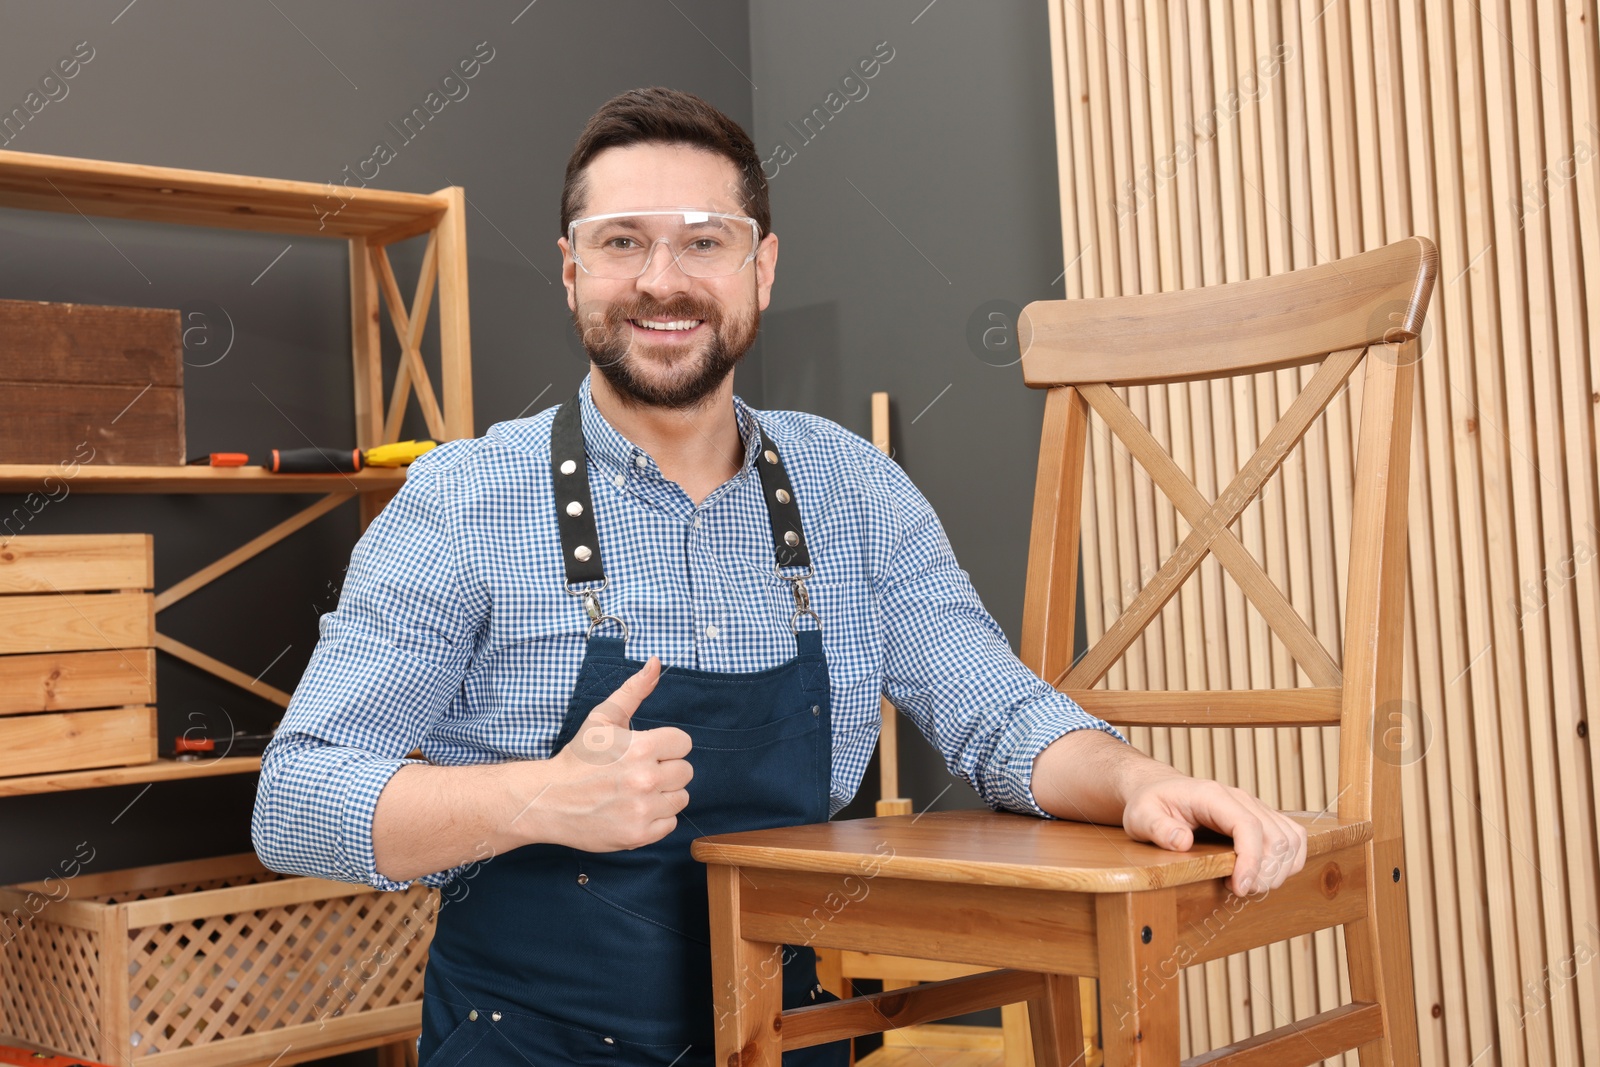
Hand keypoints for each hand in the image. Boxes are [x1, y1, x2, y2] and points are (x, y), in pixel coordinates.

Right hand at [505, 656, 693, 851]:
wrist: (549, 800)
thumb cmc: (578, 757)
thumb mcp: (603, 719)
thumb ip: (634, 690)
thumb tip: (656, 662)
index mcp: (640, 747)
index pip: (684, 744)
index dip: (666, 745)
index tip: (647, 750)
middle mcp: (645, 779)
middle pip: (686, 771)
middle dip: (665, 769)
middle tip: (639, 772)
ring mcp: (643, 810)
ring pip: (681, 798)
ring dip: (663, 794)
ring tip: (636, 791)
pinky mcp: (639, 835)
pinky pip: (670, 824)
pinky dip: (656, 818)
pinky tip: (634, 809)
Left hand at [1031, 730, 1307, 897]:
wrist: (1160, 790)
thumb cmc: (1151, 804)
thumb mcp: (1141, 816)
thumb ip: (1157, 827)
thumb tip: (1182, 841)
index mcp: (1212, 796)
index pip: (1247, 825)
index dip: (1250, 860)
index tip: (1239, 887)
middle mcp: (1240, 798)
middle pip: (1275, 837)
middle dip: (1264, 872)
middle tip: (1240, 892)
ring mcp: (1255, 807)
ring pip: (1290, 839)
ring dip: (1278, 870)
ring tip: (1252, 887)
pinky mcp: (1263, 818)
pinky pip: (1293, 838)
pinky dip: (1289, 861)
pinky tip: (1267, 876)